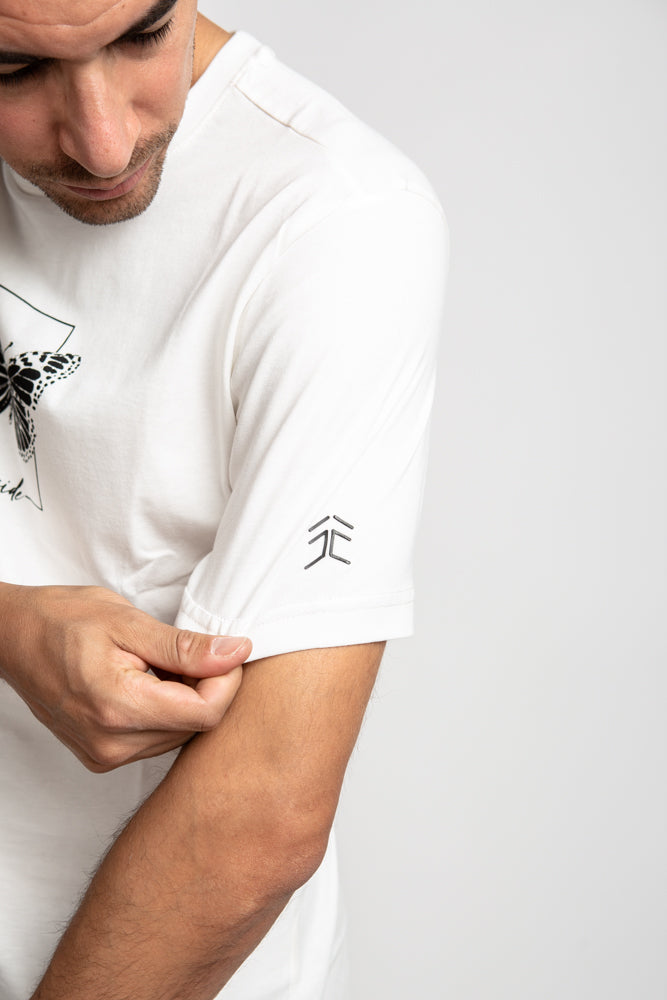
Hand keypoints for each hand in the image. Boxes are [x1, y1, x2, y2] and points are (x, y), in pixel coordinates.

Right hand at [0, 584, 250, 771]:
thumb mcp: (129, 622)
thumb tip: (235, 652)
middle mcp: (112, 745)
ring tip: (158, 664)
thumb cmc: (63, 621)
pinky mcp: (102, 757)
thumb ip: (185, 646)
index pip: (206, 714)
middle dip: (205, 687)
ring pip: (179, 735)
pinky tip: (146, 683)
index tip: (226, 651)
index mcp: (119, 708)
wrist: (14, 638)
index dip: (227, 681)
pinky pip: (156, 740)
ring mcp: (104, 756)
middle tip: (185, 651)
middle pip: (195, 727)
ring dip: (184, 699)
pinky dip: (163, 711)